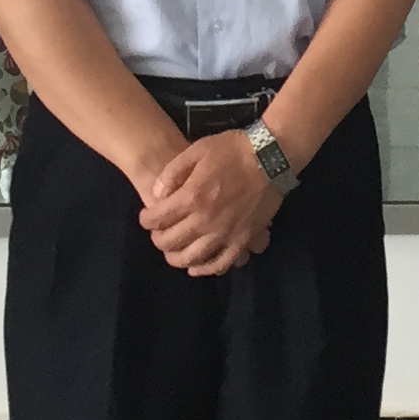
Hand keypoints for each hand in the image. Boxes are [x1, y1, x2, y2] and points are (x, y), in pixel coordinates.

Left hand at [138, 132, 281, 276]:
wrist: (271, 157)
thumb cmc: (233, 150)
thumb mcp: (197, 150)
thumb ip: (172, 173)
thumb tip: (156, 195)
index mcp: (191, 197)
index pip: (157, 219)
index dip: (146, 220)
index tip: (146, 217)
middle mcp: (205, 221)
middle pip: (170, 242)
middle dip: (158, 239)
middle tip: (158, 233)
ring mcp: (224, 234)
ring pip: (192, 258)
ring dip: (176, 258)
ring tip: (173, 252)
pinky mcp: (242, 240)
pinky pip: (221, 264)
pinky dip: (205, 269)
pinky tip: (196, 267)